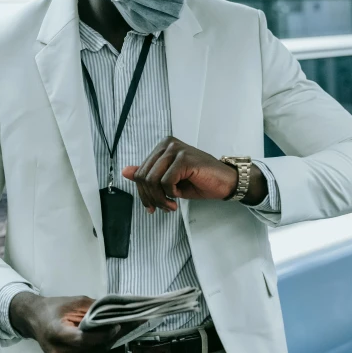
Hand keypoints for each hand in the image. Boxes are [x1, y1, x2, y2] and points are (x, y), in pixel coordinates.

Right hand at [9, 292, 123, 352]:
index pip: (83, 339)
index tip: (116, 326)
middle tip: (120, 328)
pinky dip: (95, 348)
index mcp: (56, 332)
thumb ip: (93, 308)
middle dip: (107, 340)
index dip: (102, 335)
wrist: (34, 318)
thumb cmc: (54, 307)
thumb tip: (114, 311)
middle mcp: (57, 350)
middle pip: (89, 350)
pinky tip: (103, 338)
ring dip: (103, 345)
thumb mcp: (74, 302)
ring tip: (113, 332)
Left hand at [122, 136, 267, 212]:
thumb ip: (148, 175)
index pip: (141, 172)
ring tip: (170, 205)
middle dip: (150, 197)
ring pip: (152, 180)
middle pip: (144, 176)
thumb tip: (126, 172)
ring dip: (160, 198)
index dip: (143, 193)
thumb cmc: (199, 181)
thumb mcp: (169, 181)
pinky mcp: (184, 159)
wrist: (225, 182)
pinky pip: (166, 182)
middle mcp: (168, 144)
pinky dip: (171, 193)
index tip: (151, 206)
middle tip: (162, 208)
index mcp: (163, 146)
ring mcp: (176, 149)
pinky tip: (179, 196)